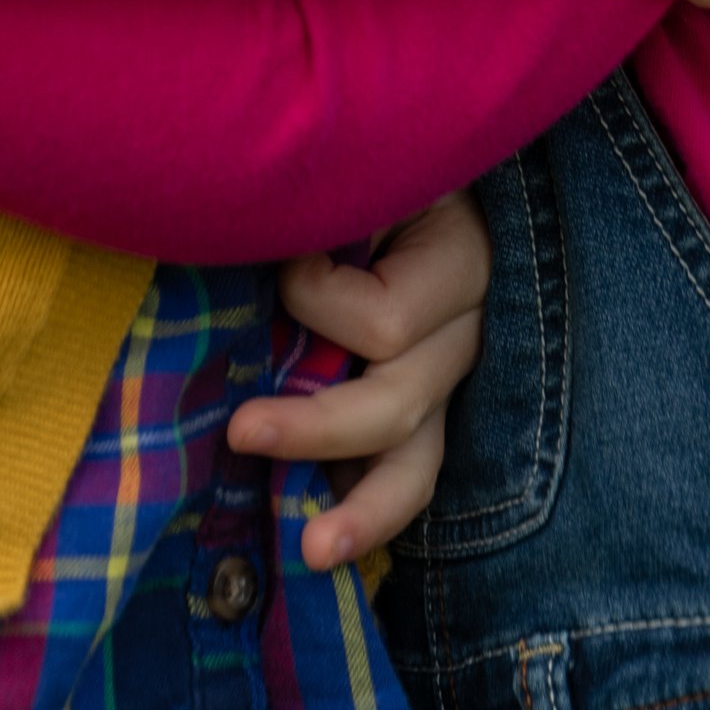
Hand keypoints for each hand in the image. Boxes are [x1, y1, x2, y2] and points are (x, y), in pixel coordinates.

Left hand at [227, 189, 489, 570]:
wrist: (423, 165)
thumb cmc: (379, 159)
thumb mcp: (366, 164)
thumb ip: (324, 206)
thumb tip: (249, 246)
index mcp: (460, 258)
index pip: (386, 320)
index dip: (317, 300)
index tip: (282, 259)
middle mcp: (469, 328)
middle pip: (399, 403)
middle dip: (317, 429)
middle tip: (239, 433)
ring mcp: (453, 375)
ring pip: (420, 459)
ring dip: (364, 509)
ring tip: (313, 550)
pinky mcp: (431, 405)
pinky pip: (409, 469)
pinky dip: (365, 501)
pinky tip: (325, 533)